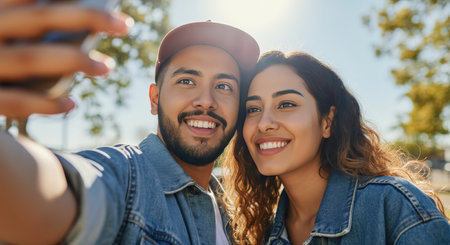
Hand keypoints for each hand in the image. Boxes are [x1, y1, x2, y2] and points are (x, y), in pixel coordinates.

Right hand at [0, 0, 131, 116]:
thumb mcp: (0, 26)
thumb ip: (21, 19)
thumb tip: (65, 11)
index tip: (107, 2)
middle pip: (40, 18)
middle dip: (87, 19)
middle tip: (125, 25)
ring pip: (30, 59)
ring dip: (75, 62)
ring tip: (108, 67)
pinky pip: (12, 101)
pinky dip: (44, 104)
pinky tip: (72, 105)